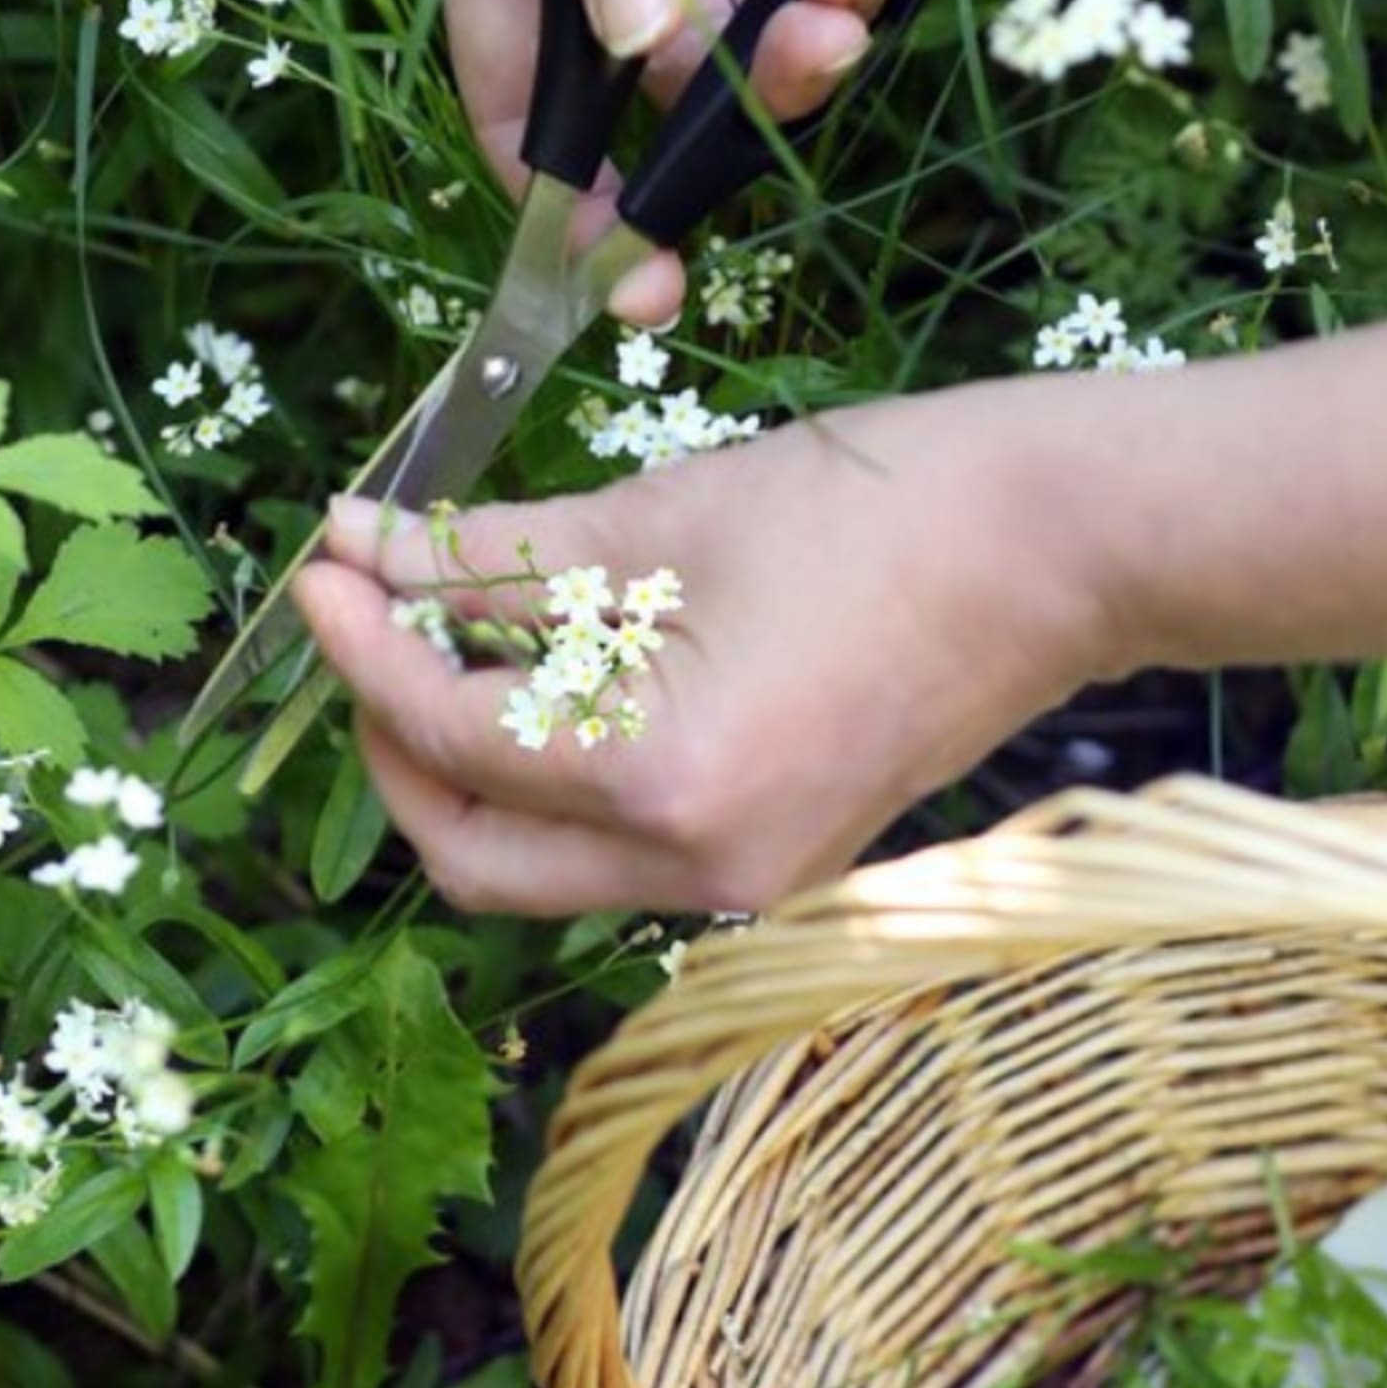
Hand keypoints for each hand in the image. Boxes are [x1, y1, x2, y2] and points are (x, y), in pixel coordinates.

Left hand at [290, 385, 1104, 915]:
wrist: (1066, 546)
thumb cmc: (881, 506)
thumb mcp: (666, 515)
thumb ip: (498, 552)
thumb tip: (365, 549)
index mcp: (668, 785)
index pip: (453, 739)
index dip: (362, 647)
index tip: (320, 564)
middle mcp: (702, 873)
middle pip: (477, 856)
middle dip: (396, 744)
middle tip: (369, 625)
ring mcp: (751, 881)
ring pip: (546, 860)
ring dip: (477, 760)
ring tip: (456, 633)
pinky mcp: (781, 856)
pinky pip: (624, 842)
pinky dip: (563, 769)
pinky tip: (555, 667)